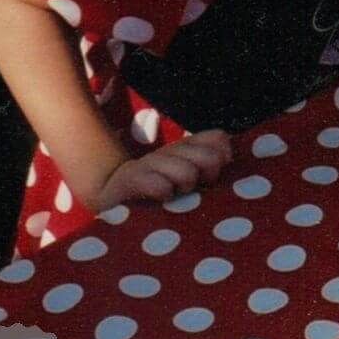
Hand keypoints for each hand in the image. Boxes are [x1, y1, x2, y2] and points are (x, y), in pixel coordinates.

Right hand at [93, 129, 232, 210]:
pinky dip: (164, 194)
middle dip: (207, 176)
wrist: (110, 196)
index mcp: (186, 147)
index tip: (212, 175)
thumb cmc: (157, 189)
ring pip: (188, 173)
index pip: (218, 138)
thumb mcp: (187, 176)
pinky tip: (159, 199)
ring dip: (184, 188)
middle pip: (210, 157)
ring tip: (174, 195)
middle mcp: (171, 150)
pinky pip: (161, 186)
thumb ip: (210, 163)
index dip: (223, 157)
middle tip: (192, 188)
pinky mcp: (131, 178)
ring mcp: (151, 162)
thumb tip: (228, 156)